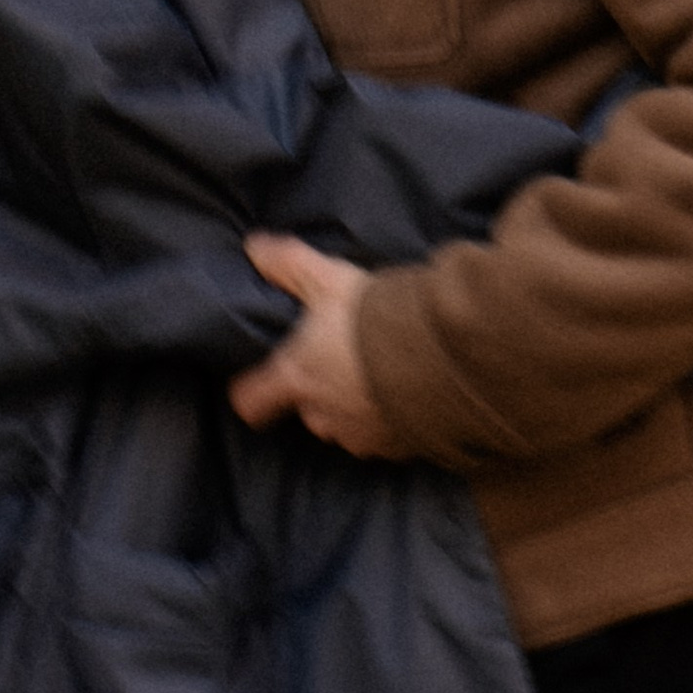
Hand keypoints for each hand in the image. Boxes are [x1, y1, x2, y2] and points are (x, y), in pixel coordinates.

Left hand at [226, 236, 401, 452]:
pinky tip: (401, 388)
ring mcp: (360, 435)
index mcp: (297, 377)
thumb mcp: (327, 280)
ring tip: (374, 372)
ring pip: (342, 425)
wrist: (441, 355)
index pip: (250, 402)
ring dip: (351, 405)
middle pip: (304, 410)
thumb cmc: (375, 317)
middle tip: (336, 358)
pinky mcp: (394, 446)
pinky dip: (385, 417)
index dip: (250, 390)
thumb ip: (288, 264)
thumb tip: (254, 247)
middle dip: (316, 390)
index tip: (257, 380)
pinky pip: (380, 435)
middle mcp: (322, 413)